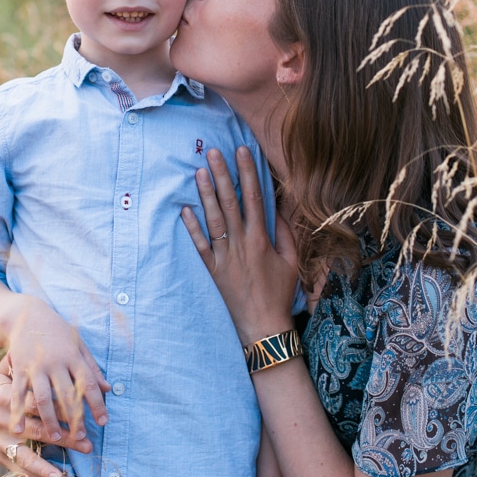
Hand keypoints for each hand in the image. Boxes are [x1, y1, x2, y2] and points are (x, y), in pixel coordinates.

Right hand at [0, 355, 92, 476]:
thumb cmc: (8, 383)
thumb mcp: (17, 370)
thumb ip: (40, 368)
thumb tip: (65, 364)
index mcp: (5, 395)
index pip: (36, 404)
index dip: (59, 411)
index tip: (82, 417)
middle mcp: (0, 420)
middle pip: (36, 431)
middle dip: (64, 439)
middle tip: (87, 444)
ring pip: (26, 458)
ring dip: (48, 470)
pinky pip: (20, 471)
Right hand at [6, 296, 110, 439]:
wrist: (28, 314)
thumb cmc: (58, 331)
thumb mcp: (78, 344)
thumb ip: (91, 367)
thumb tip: (107, 388)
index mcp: (73, 357)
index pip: (88, 383)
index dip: (97, 403)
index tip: (104, 421)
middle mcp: (55, 363)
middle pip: (67, 394)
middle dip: (75, 417)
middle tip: (81, 437)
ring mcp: (36, 366)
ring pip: (44, 397)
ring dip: (50, 419)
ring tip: (56, 438)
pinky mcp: (18, 369)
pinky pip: (18, 393)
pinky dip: (18, 411)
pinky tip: (17, 428)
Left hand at [181, 146, 297, 344]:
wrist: (263, 325)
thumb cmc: (280, 292)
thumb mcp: (291, 260)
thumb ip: (284, 232)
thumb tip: (277, 207)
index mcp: (261, 239)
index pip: (254, 197)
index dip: (248, 172)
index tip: (242, 151)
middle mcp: (241, 244)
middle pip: (229, 202)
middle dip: (222, 175)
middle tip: (213, 152)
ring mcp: (224, 257)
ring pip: (213, 219)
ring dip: (205, 194)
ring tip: (199, 172)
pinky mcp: (212, 270)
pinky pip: (200, 245)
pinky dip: (192, 227)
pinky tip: (185, 210)